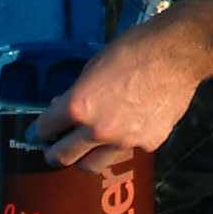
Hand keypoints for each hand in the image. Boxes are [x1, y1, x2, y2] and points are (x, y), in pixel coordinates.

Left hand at [31, 15, 208, 171]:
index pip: (45, 129)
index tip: (36, 134)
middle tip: (53, 151)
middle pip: (63, 157)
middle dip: (54, 154)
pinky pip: (126, 151)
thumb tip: (68, 110)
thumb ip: (79, 93)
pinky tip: (127, 130)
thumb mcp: (94, 66)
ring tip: (87, 150)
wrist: (177, 53)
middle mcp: (96, 130)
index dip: (37, 131)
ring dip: (85, 157)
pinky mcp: (147, 145)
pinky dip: (120, 145)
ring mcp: (123, 142)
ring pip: (93, 164)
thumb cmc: (133, 48)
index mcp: (78, 106)